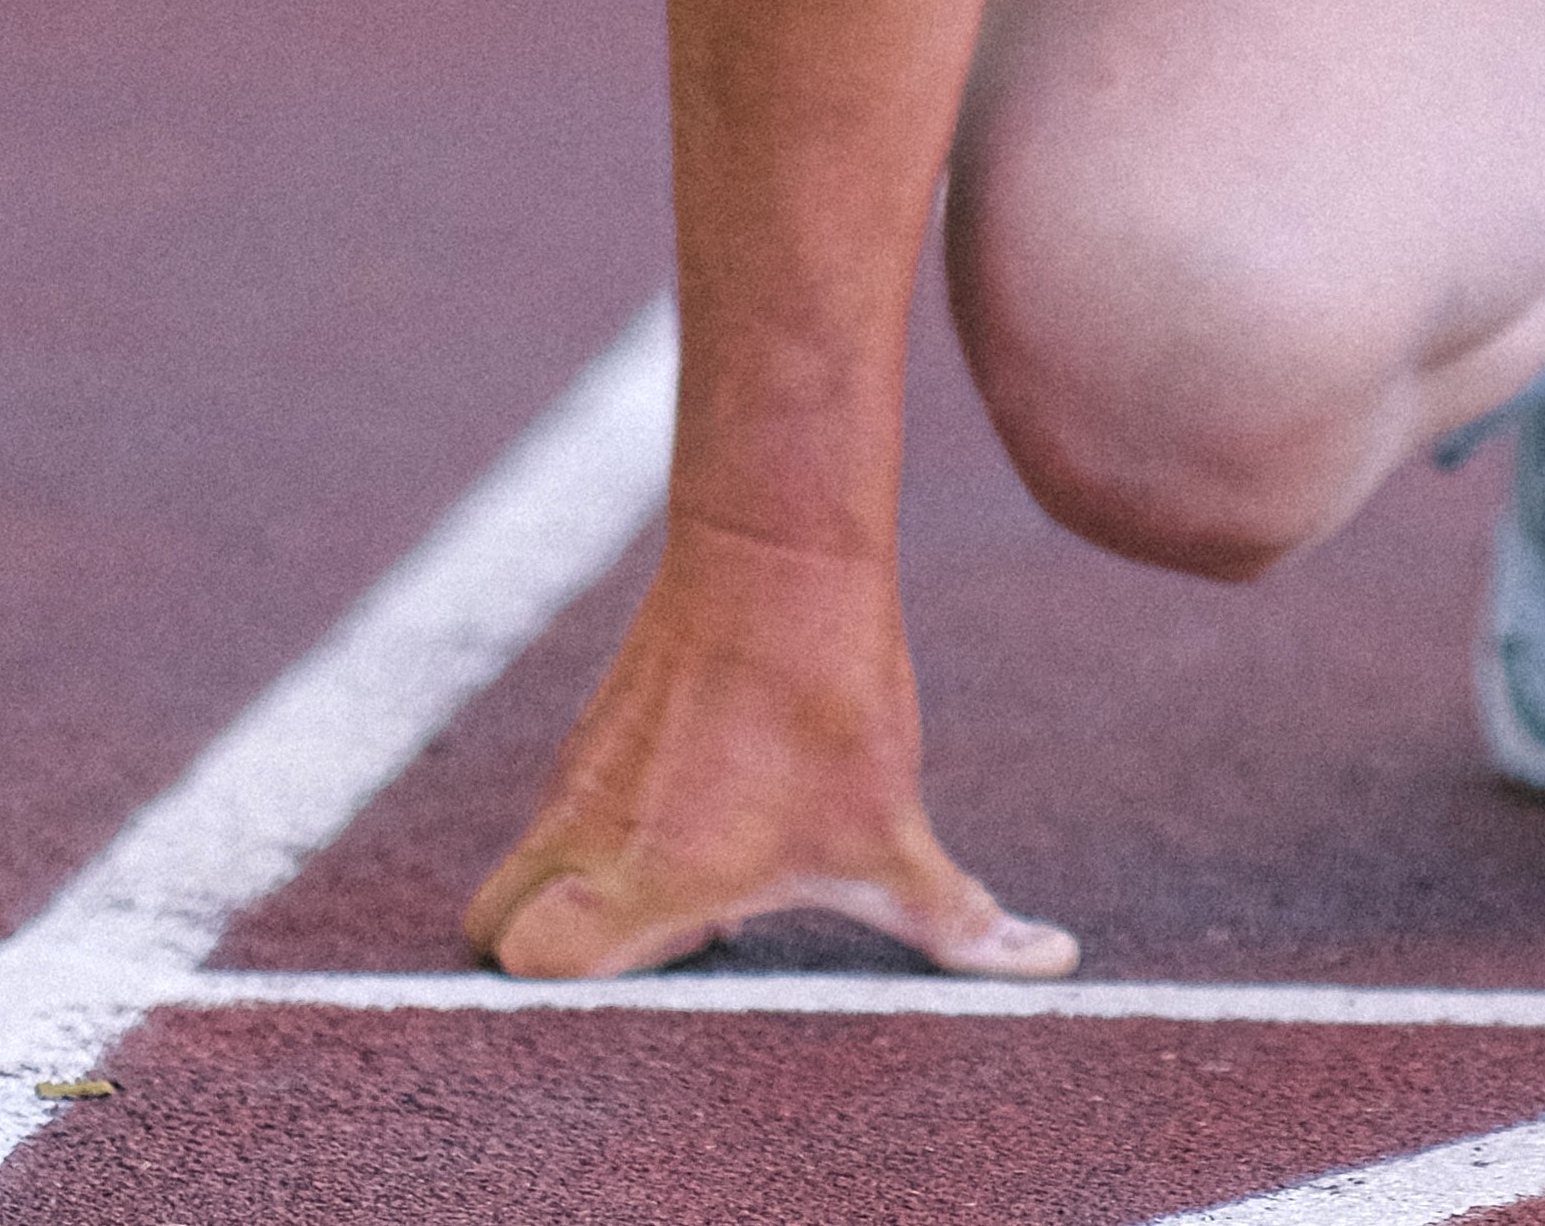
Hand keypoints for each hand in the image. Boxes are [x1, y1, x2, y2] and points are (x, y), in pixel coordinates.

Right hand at [464, 524, 1077, 982]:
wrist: (780, 552)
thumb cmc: (830, 701)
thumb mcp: (893, 829)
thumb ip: (955, 920)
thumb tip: (1050, 961)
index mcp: (639, 881)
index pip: (524, 969)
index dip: (579, 991)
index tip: (677, 960)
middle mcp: (582, 833)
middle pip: (494, 930)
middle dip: (558, 951)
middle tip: (669, 929)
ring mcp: (576, 776)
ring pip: (531, 861)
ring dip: (589, 883)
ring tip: (702, 858)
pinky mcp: (592, 728)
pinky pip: (567, 803)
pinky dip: (612, 823)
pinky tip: (708, 793)